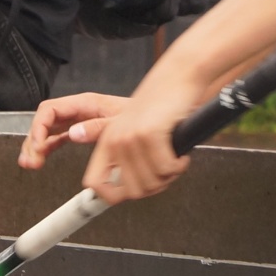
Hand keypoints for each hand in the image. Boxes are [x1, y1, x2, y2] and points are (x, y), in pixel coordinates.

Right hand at [18, 94, 129, 168]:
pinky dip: (47, 149)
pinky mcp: (79, 131)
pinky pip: (56, 138)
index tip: (38, 146)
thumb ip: (97, 127)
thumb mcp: (120, 121)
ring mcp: (77, 121)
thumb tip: (73, 133)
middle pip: (44, 121)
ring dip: (36, 147)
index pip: (50, 110)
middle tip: (31, 160)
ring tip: (31, 164)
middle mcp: (77, 110)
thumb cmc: (140, 115)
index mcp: (84, 103)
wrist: (152, 121)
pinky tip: (41, 159)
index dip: (39, 127)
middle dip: (33, 140)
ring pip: (47, 131)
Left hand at [80, 70, 207, 203]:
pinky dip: (179, 166)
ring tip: (173, 161)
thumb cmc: (161, 106)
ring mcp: (131, 138)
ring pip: (151, 183)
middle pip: (131, 192)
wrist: (177, 78)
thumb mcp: (135, 131)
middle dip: (154, 187)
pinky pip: (166, 169)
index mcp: (107, 142)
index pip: (95, 184)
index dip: (111, 197)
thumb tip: (118, 190)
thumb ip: (125, 160)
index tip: (130, 194)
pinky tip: (180, 154)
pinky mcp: (150, 134)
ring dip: (169, 176)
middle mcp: (115, 141)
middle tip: (165, 173)